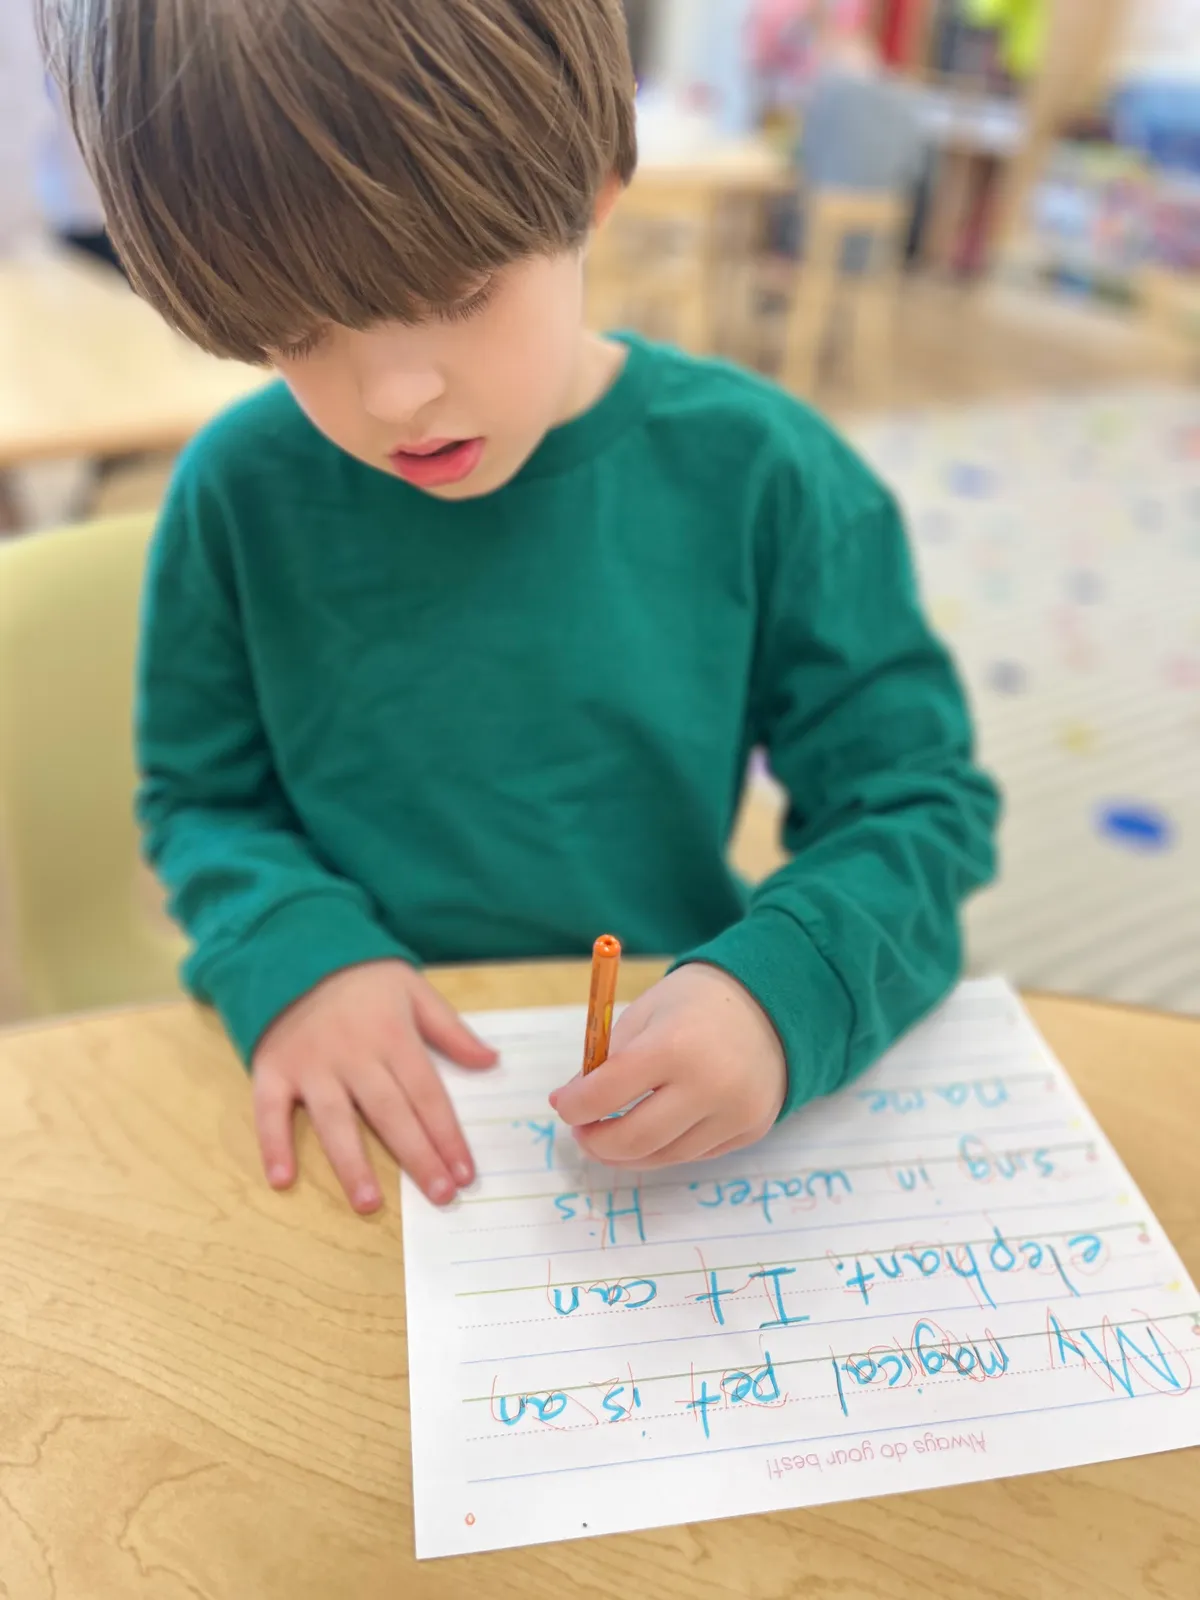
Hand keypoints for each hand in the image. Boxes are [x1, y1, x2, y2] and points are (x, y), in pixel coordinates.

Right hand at [250, 960, 496, 1212]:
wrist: (295, 947)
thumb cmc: (361, 976)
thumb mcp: (413, 989)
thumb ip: (451, 1029)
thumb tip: (491, 1061)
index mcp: (393, 1036)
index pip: (428, 1094)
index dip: (448, 1136)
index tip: (466, 1173)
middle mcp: (353, 1054)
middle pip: (390, 1113)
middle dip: (418, 1157)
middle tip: (440, 1196)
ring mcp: (310, 1065)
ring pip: (334, 1120)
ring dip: (351, 1163)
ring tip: (369, 1203)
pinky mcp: (272, 1069)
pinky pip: (270, 1110)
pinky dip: (272, 1144)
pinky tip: (283, 1179)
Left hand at [550, 964, 785, 1168]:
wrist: (770, 1004)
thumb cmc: (694, 1004)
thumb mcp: (643, 1014)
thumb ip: (605, 1061)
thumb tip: (571, 1105)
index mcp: (673, 1045)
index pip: (606, 1094)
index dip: (574, 1107)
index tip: (563, 1106)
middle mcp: (708, 1085)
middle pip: (633, 1140)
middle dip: (596, 1143)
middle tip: (583, 1132)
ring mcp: (734, 1113)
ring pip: (663, 1156)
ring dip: (628, 1152)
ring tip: (613, 1134)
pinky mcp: (751, 1130)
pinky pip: (695, 1154)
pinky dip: (666, 1147)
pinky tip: (659, 1126)